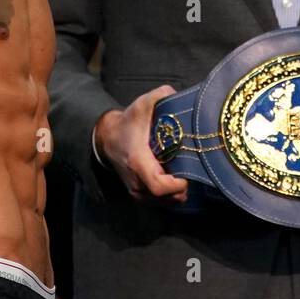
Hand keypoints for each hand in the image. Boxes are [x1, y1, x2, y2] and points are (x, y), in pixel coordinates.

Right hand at [95, 85, 187, 202]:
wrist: (108, 137)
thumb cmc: (129, 121)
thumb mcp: (143, 104)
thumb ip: (163, 96)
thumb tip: (182, 96)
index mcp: (138, 162)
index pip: (158, 187)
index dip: (177, 185)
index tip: (187, 173)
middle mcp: (136, 181)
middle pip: (165, 198)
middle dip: (182, 187)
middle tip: (191, 170)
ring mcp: (136, 190)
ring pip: (163, 202)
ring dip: (177, 192)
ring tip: (184, 173)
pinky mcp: (138, 194)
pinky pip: (159, 202)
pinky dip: (170, 195)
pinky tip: (175, 178)